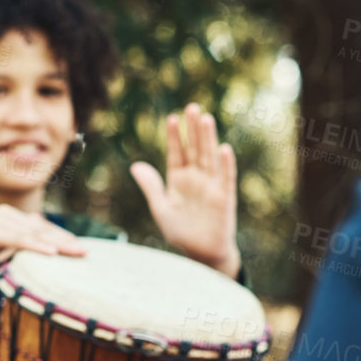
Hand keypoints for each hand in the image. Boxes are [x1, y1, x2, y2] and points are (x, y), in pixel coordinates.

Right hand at [0, 203, 88, 271]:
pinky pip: (19, 240)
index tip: (78, 249)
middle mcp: (7, 214)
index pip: (40, 228)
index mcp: (8, 217)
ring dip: (58, 244)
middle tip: (86, 252)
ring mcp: (0, 221)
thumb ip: (8, 248)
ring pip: (35, 233)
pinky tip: (52, 253)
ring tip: (77, 253)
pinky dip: (37, 246)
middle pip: (43, 228)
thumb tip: (23, 257)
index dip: (60, 237)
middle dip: (66, 240)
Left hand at [129, 103, 240, 278]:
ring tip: (205, 119)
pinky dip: (224, 164)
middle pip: (194, 149)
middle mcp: (196, 179)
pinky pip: (225, 178)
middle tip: (191, 107)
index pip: (177, 154)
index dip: (174, 137)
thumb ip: (151, 186)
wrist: (201, 253)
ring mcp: (211, 186)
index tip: (171, 118)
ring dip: (208, 139)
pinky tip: (223, 149)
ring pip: (209, 158)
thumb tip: (135, 165)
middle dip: (192, 130)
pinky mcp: (224, 197)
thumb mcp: (161, 208)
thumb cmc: (181, 232)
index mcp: (179, 180)